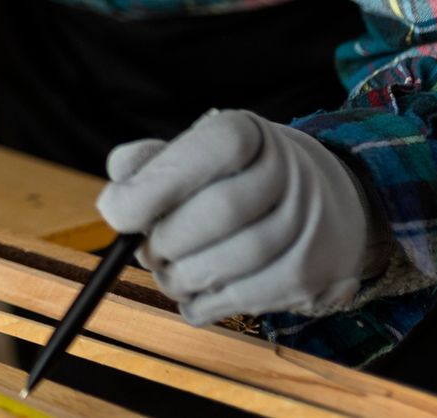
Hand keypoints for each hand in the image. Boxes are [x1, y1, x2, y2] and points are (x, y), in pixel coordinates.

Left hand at [96, 109, 380, 324]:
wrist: (319, 204)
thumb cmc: (233, 178)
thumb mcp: (193, 152)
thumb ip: (150, 163)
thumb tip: (118, 189)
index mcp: (247, 133)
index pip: (207, 151)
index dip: (155, 187)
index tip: (117, 214)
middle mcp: (287, 173)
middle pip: (220, 212)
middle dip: (167, 240)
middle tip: (146, 251)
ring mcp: (306, 225)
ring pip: (233, 262)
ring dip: (181, 278)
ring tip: (166, 273)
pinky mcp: (310, 273)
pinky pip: (247, 298)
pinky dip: (205, 304)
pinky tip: (192, 294)